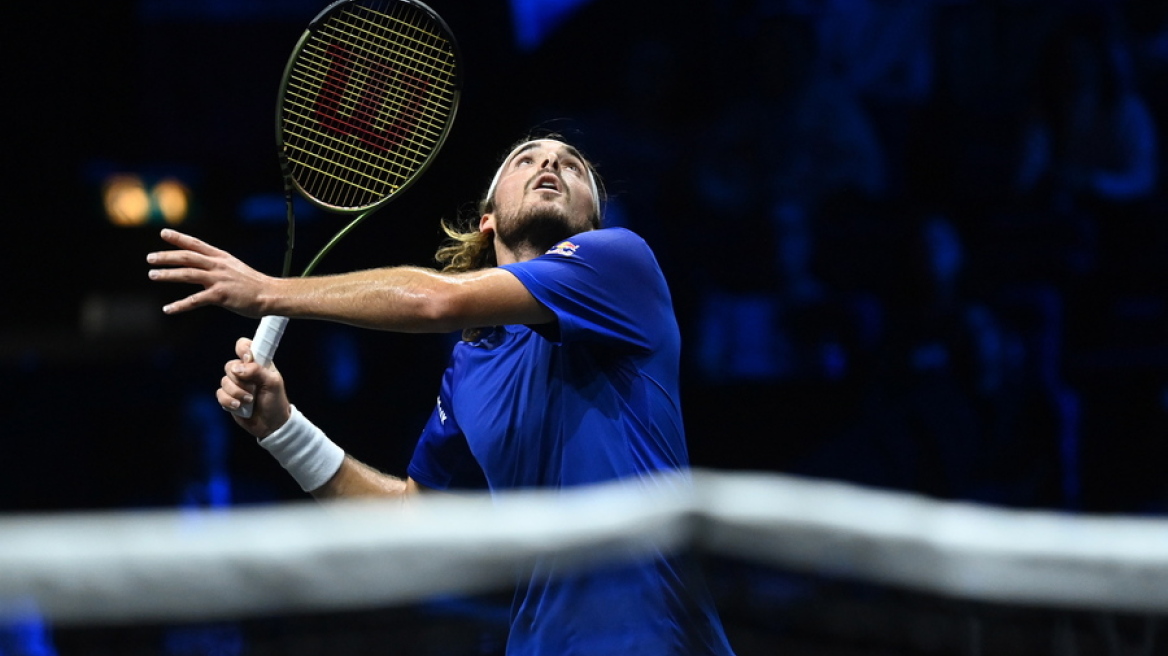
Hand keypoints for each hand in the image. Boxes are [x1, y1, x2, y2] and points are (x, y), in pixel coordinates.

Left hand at [147, 229, 274, 316]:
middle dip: (166, 256)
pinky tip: (168, 309)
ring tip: (152, 275)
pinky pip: (195, 300)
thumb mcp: (235, 268)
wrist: (270, 295)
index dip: (179, 238)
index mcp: (222, 258)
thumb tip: (203, 269)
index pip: (196, 244)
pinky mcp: (220, 296)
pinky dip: (180, 305)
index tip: (163, 233)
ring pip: (188, 274)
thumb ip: (218, 267)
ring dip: (168, 274)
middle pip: (187, 257)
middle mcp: (218, 266)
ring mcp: (219, 280)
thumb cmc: (254, 284)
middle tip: (150, 258)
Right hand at [218, 337, 291, 438]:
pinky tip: (239, 407)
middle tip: (253, 388)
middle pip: (230, 365)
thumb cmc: (275, 401)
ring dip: (237, 392)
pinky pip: (220, 394)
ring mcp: (236, 385)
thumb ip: (257, 371)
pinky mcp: (228, 398)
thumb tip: (238, 368)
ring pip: (224, 381)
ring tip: (249, 401)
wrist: (271, 425)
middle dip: (240, 379)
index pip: (244, 346)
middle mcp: (245, 372)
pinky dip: (228, 401)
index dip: (243, 349)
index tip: (248, 359)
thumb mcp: (273, 383)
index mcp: (258, 364)